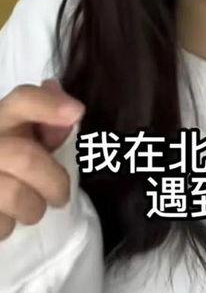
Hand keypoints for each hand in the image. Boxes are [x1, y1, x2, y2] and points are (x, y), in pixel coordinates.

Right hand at [0, 79, 84, 240]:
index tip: (78, 112)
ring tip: (32, 208)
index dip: (49, 105)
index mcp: (2, 117)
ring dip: (33, 209)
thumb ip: (50, 126)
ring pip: (15, 195)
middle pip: (26, 158)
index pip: (22, 100)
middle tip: (61, 197)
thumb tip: (73, 112)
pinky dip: (8, 226)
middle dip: (54, 182)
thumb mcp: (30, 139)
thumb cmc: (12, 162)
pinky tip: (6, 217)